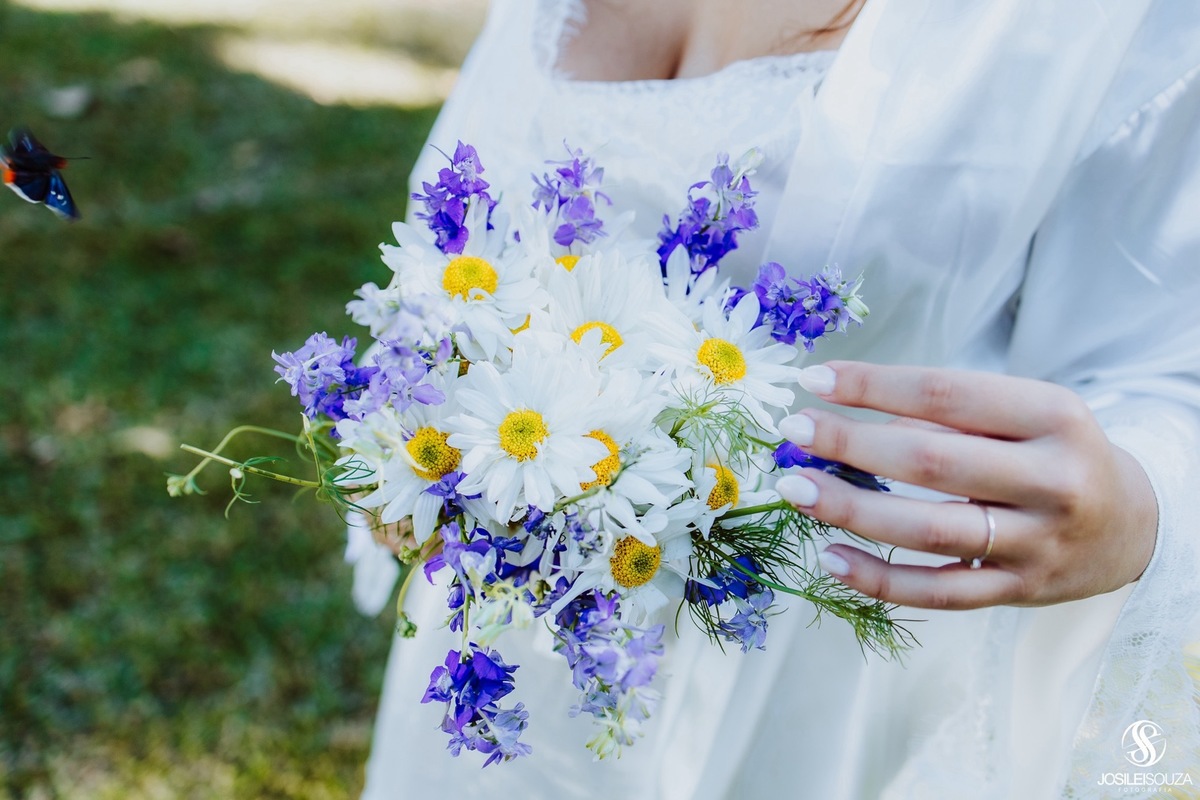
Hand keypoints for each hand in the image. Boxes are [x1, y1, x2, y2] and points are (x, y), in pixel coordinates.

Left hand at [774, 361, 1157, 609]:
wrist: (1130, 524)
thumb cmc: (1053, 453)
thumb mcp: (1025, 413)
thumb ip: (948, 412)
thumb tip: (844, 410)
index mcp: (1052, 415)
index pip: (946, 393)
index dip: (873, 385)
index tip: (813, 380)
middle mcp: (1051, 480)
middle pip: (932, 461)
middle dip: (851, 444)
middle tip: (793, 432)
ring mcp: (1036, 542)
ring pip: (929, 530)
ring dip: (852, 510)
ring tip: (796, 490)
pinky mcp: (1018, 590)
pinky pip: (939, 592)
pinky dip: (879, 579)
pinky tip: (830, 557)